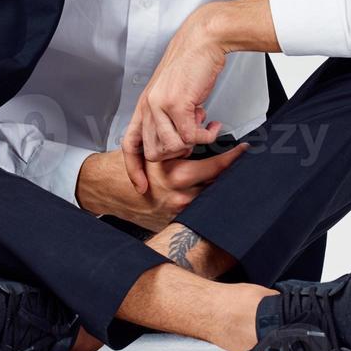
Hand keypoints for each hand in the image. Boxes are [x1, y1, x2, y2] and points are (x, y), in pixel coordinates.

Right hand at [76, 145, 248, 231]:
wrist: (104, 189)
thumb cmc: (125, 166)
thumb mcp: (150, 148)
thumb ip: (178, 142)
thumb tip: (204, 128)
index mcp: (173, 174)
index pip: (215, 167)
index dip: (233, 158)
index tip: (245, 150)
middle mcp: (178, 196)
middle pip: (218, 186)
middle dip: (233, 175)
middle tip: (246, 165)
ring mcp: (177, 212)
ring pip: (211, 199)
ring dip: (221, 189)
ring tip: (234, 179)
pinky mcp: (173, 222)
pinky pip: (198, 211)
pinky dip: (207, 202)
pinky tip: (215, 196)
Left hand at [120, 9, 229, 192]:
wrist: (203, 40)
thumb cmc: (192, 64)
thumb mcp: (174, 92)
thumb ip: (170, 115)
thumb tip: (180, 140)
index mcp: (145, 104)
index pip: (131, 144)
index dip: (133, 169)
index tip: (142, 187)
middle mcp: (148, 106)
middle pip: (155, 152)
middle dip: (177, 153)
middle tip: (194, 138)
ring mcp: (160, 105)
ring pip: (173, 148)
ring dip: (192, 144)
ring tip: (204, 127)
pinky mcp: (177, 103)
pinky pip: (192, 137)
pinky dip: (207, 136)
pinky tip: (214, 124)